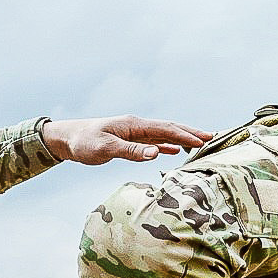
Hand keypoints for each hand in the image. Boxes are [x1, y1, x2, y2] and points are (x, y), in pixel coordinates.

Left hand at [40, 116, 208, 166]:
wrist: (66, 139)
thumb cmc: (84, 143)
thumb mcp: (106, 149)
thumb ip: (131, 151)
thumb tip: (156, 153)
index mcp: (134, 125)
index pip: (165, 129)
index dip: (186, 135)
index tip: (203, 140)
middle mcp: (136, 126)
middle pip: (169, 128)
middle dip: (190, 132)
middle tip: (211, 137)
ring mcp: (133, 132)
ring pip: (163, 134)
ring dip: (181, 137)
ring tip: (200, 142)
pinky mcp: (128, 140)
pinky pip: (153, 141)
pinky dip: (166, 144)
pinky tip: (174, 150)